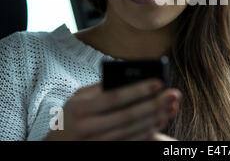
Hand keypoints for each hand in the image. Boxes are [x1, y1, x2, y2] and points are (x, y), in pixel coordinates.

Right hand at [43, 79, 180, 140]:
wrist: (56, 147)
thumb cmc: (70, 117)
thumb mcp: (78, 99)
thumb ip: (100, 88)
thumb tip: (131, 78)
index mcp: (80, 108)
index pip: (114, 97)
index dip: (138, 90)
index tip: (159, 81)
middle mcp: (87, 127)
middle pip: (128, 115)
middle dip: (154, 104)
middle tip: (174, 95)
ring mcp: (96, 143)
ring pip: (132, 131)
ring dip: (154, 119)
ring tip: (170, 108)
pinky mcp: (104, 151)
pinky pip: (129, 142)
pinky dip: (146, 133)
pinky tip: (159, 123)